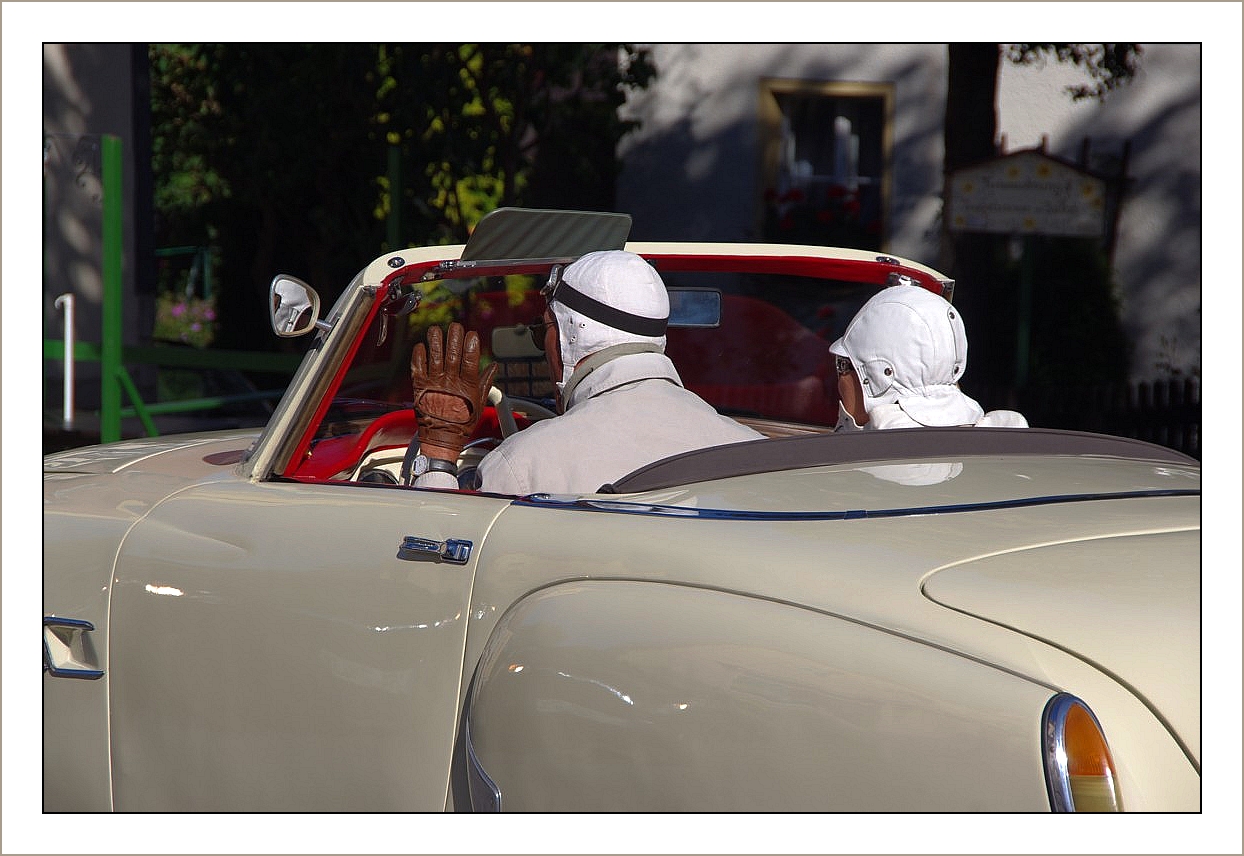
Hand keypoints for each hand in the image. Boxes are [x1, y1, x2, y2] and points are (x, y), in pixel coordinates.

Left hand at [410, 323, 498, 460]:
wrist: (441, 440)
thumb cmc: (462, 423)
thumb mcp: (480, 404)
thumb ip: (485, 383)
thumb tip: (493, 366)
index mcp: (467, 387)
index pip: (471, 361)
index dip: (471, 346)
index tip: (472, 334)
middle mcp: (451, 383)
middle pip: (453, 355)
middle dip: (454, 338)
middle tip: (455, 326)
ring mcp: (434, 385)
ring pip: (435, 358)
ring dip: (435, 342)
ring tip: (435, 330)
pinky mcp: (420, 388)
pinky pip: (418, 368)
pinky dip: (419, 356)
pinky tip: (421, 346)